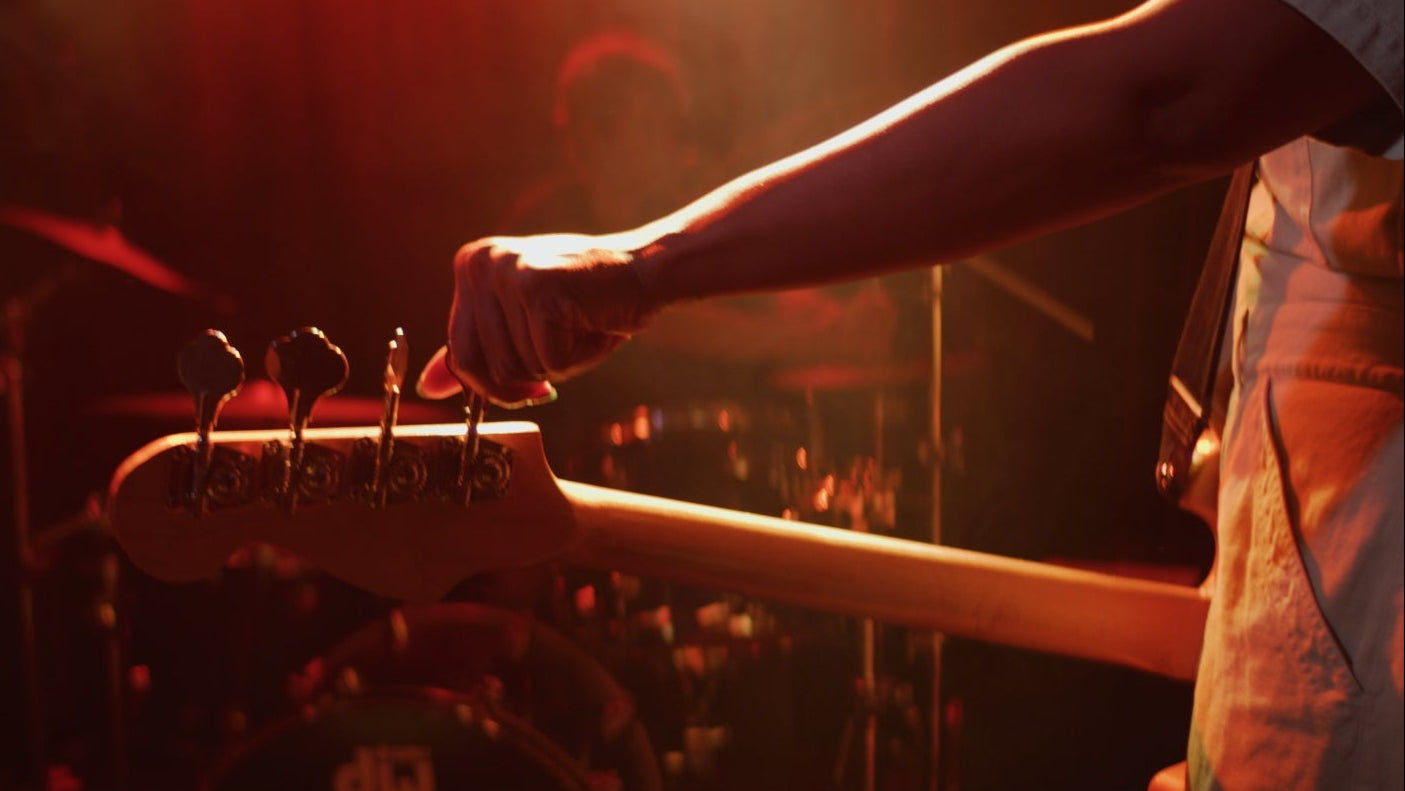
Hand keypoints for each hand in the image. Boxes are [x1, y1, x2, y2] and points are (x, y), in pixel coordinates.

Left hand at [416, 234, 656, 407]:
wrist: (644, 272)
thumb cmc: (585, 304)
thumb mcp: (521, 326)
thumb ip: (477, 352)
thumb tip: (427, 390)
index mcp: (470, 268)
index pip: (460, 355)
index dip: (500, 379)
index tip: (536, 367)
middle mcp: (480, 264)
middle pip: (485, 369)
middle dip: (528, 376)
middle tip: (563, 344)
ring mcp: (508, 274)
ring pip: (518, 368)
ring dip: (559, 364)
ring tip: (579, 326)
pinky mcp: (539, 290)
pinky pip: (551, 362)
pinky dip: (580, 358)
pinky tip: (592, 324)